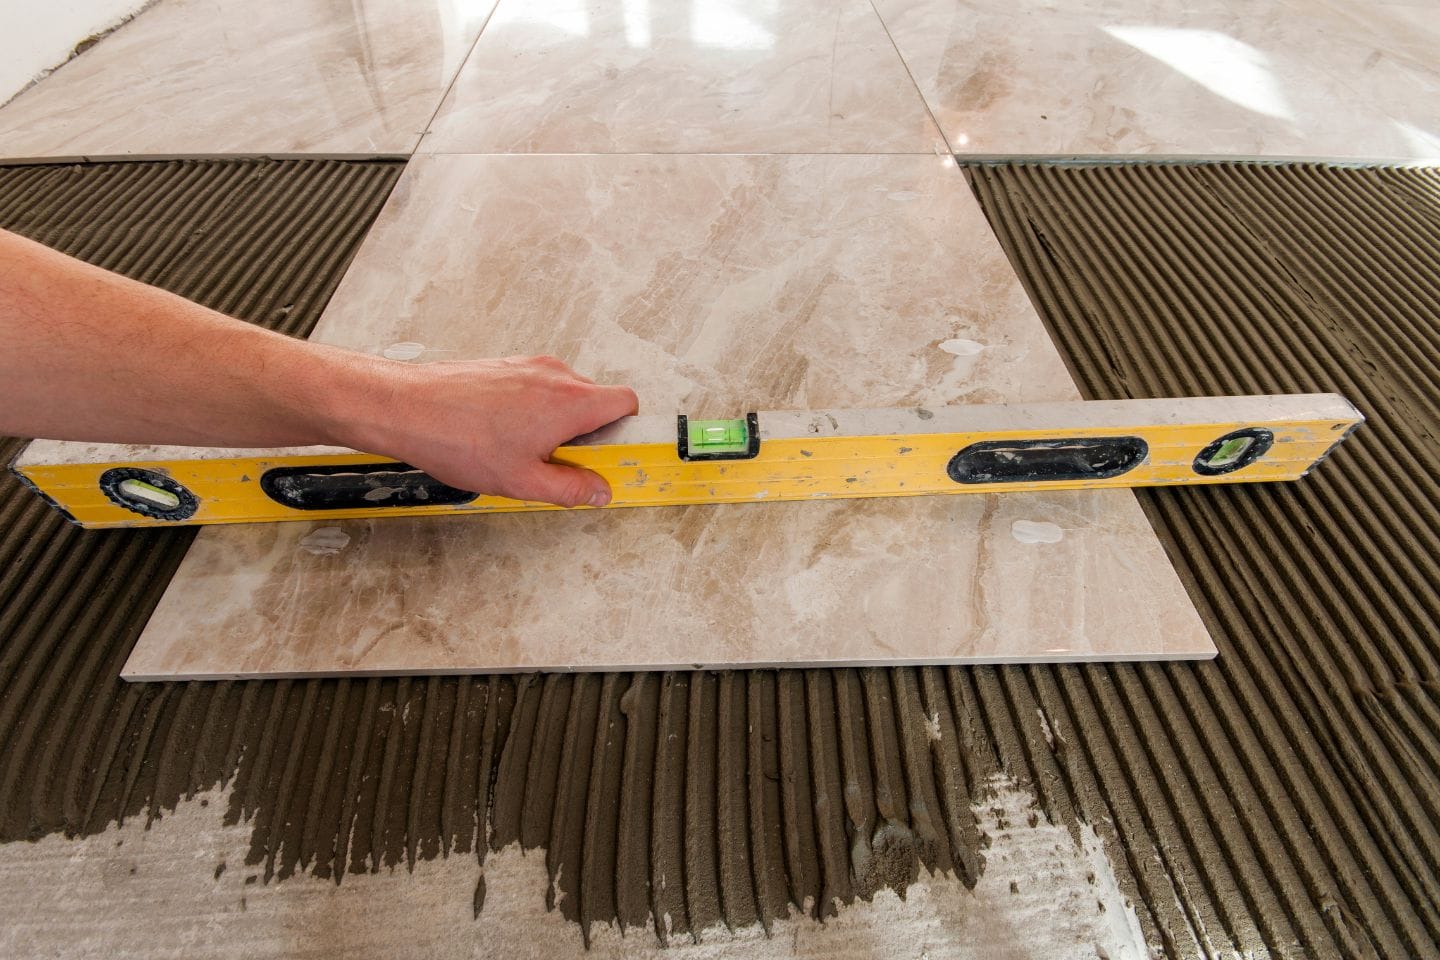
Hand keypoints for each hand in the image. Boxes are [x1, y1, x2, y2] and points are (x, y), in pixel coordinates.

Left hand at [347, 355, 638, 507]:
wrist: (407, 407)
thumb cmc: (458, 438)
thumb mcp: (523, 481)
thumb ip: (570, 489)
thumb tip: (598, 491)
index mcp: (570, 402)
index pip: (627, 404)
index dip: (628, 432)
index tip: (620, 456)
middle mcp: (555, 376)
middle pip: (597, 402)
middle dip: (588, 435)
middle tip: (563, 464)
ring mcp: (530, 366)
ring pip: (565, 396)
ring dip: (558, 424)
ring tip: (524, 452)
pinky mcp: (507, 365)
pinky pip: (537, 389)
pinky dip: (533, 411)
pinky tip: (503, 436)